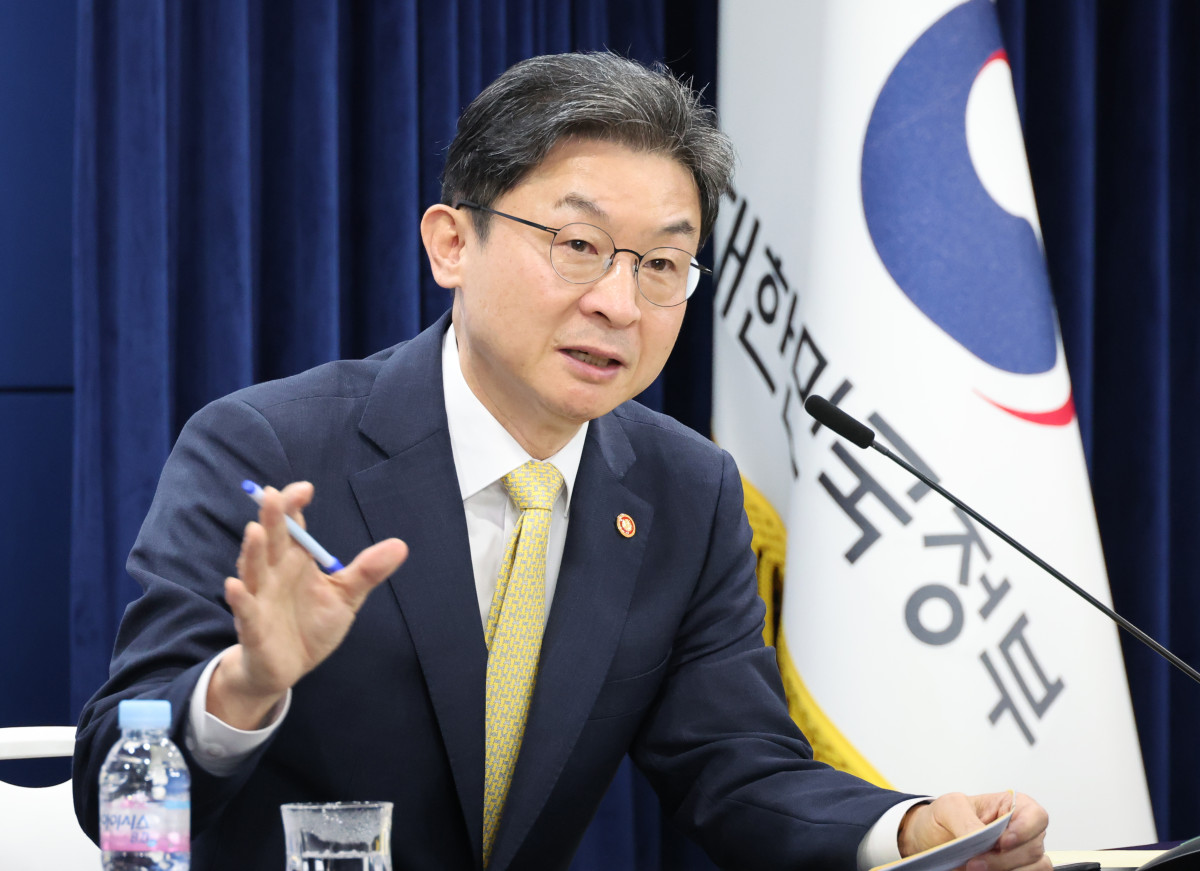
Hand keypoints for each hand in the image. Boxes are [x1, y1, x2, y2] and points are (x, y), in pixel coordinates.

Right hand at [208, 482, 408, 728]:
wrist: (287, 669)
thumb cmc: (311, 626)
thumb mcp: (345, 597)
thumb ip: (367, 571)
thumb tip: (401, 545)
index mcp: (294, 561)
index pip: (292, 527)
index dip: (293, 506)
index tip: (305, 488)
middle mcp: (273, 574)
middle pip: (270, 541)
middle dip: (272, 518)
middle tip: (272, 495)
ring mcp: (260, 599)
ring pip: (253, 570)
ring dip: (252, 551)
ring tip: (255, 530)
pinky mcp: (252, 628)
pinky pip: (245, 611)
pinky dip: (239, 599)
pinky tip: (234, 585)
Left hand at [899, 792, 1048, 870]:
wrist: (930, 840)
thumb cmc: (943, 819)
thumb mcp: (948, 808)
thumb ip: (965, 819)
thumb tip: (981, 836)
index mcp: (1010, 806)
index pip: (1036, 816)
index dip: (1025, 829)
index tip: (1002, 842)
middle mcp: (1022, 830)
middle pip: (1033, 847)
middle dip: (1003, 858)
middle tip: (974, 862)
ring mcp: (1021, 853)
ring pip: (1035, 867)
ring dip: (1005, 870)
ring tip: (974, 868)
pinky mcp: (1015, 869)